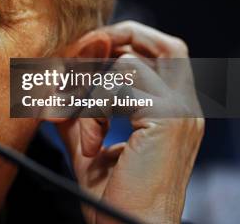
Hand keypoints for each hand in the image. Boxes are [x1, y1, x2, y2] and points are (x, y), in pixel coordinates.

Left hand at [53, 21, 204, 223]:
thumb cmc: (113, 197)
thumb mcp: (87, 143)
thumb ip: (76, 111)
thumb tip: (55, 85)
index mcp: (172, 110)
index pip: (157, 54)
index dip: (115, 46)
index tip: (77, 58)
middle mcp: (184, 107)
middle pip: (164, 45)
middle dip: (114, 43)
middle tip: (77, 63)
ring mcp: (181, 112)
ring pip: (131, 63)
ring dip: (91, 88)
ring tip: (78, 121)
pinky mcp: (168, 119)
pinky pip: (122, 85)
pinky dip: (94, 108)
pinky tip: (91, 143)